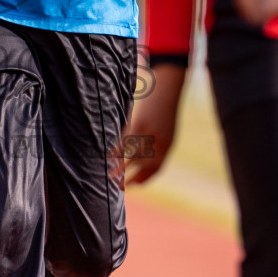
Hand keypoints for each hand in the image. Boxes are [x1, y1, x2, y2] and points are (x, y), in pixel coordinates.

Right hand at [116, 65, 185, 186]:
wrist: (167, 90)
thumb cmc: (166, 110)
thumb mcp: (167, 131)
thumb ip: (159, 145)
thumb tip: (147, 158)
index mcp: (167, 146)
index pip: (155, 169)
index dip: (145, 179)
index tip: (135, 185)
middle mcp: (158, 143)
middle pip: (143, 167)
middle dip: (131, 179)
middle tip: (120, 187)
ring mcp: (147, 135)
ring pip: (131, 157)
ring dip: (120, 169)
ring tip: (110, 176)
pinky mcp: (137, 125)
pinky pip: (125, 142)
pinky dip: (116, 151)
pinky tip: (110, 157)